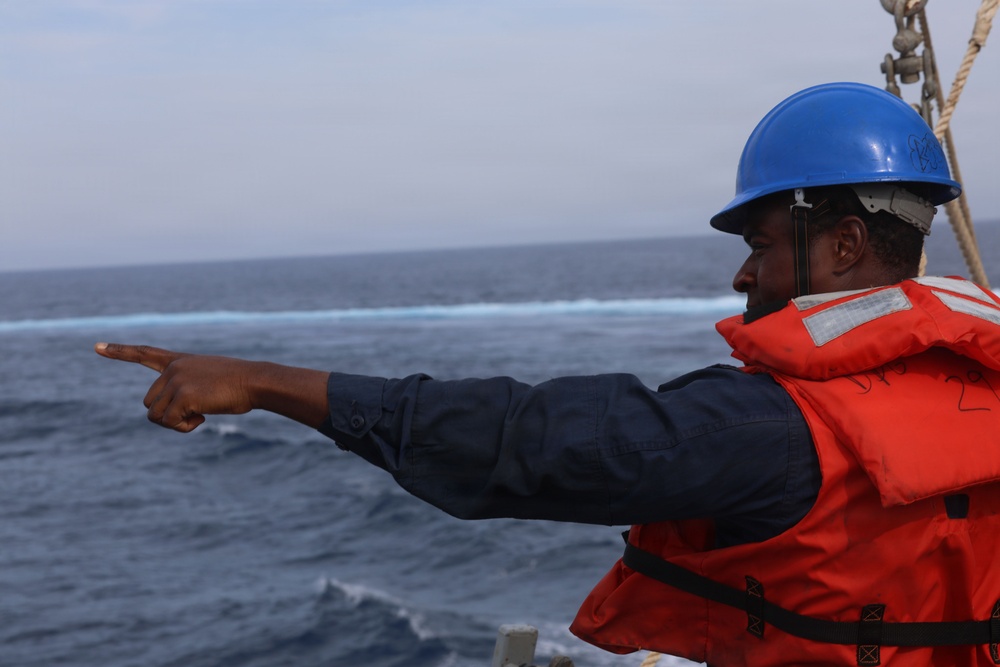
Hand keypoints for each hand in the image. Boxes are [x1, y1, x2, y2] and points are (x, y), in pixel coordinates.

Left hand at [95, 343, 259, 431]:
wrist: (255, 381)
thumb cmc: (240, 384)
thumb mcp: (210, 381)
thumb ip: (186, 390)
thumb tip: (169, 414)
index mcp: (179, 361)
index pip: (144, 353)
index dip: (119, 351)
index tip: (96, 346)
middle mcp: (173, 368)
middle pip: (149, 402)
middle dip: (167, 415)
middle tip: (194, 415)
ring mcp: (176, 380)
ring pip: (155, 415)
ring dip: (176, 423)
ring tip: (200, 416)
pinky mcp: (182, 395)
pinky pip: (169, 422)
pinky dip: (184, 428)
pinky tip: (202, 419)